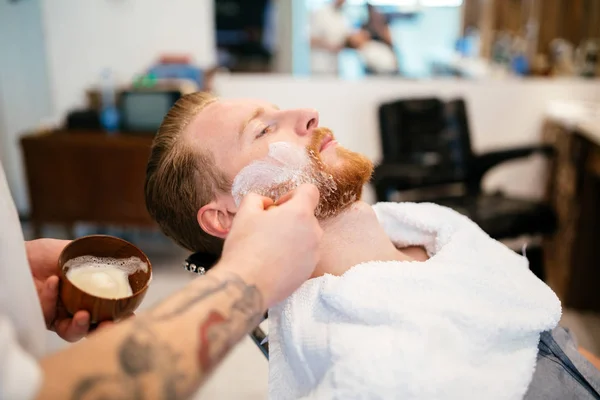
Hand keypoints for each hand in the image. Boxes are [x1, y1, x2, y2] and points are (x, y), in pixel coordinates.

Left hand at [26, 239, 121, 341]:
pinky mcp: (41, 317)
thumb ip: (98, 259)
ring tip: (83, 315)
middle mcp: (77, 310)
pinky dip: (52, 298)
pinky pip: (49, 315)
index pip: (110, 312)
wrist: (22, 254)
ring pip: (72, 332)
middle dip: (104, 331)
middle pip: (94, 329)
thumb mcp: (79, 253)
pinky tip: (53, 281)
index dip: (122, 317)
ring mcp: (59, 316)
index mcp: (91, 298)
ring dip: (80, 327)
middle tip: (108, 324)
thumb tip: (125, 258)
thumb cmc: (49, 254)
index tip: (131, 314)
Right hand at [218, 184, 322, 307]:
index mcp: (300, 213)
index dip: (292, 194)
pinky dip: (293, 255)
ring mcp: (314, 253)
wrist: (246, 286)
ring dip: (292, 237)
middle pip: (306, 216)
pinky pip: (304, 255)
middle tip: (267, 230)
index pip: (310, 191)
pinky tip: (273, 263)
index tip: (278, 207)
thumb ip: (257, 199)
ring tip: (268, 249)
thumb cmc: (245, 248)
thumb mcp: (244, 213)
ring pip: (306, 236)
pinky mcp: (309, 271)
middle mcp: (313, 232)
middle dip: (289, 218)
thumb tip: (266, 204)